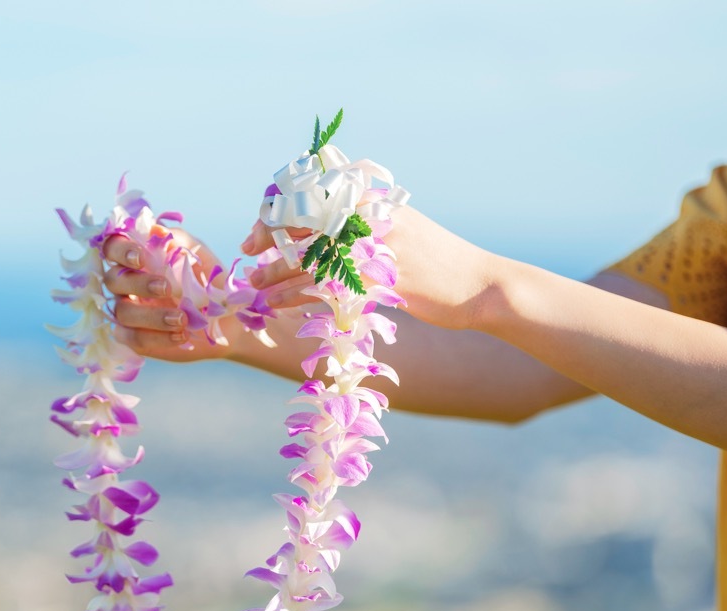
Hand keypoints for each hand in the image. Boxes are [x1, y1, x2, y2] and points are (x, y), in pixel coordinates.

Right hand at [100, 228, 240, 361]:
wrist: (226, 316)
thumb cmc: (207, 279)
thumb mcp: (198, 254)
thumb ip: (177, 240)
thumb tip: (155, 230)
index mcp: (135, 259)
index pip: (112, 247)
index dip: (120, 250)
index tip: (141, 258)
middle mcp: (126, 285)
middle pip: (113, 280)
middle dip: (139, 284)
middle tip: (167, 288)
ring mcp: (128, 312)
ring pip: (123, 312)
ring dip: (152, 315)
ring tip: (182, 319)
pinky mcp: (136, 338)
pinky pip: (135, 339)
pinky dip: (158, 338)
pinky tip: (181, 335)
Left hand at [240, 207, 498, 331]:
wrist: (479, 285)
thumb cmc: (436, 259)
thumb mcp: (402, 224)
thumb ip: (365, 218)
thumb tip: (323, 221)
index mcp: (374, 196)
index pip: (313, 190)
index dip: (280, 205)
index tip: (261, 224)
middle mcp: (371, 215)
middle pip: (303, 217)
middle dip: (268, 234)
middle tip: (247, 249)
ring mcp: (374, 246)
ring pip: (306, 255)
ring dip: (273, 271)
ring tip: (254, 286)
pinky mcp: (377, 280)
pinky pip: (321, 287)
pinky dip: (293, 296)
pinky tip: (276, 304)